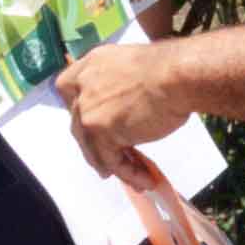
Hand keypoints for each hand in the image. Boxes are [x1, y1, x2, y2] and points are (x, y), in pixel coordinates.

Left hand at [55, 41, 188, 186]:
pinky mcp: (101, 132)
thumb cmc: (170, 69)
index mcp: (91, 64)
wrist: (177, 76)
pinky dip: (129, 173)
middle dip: (95, 143)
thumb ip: (118, 84)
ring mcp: (89, 110)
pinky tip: (145, 179)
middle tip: (113, 157)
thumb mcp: (133, 66)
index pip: (67, 88)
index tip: (90, 121)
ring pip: (92, 146)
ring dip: (112, 164)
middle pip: (78, 122)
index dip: (77, 107)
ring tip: (134, 177)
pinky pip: (112, 160)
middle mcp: (84, 86)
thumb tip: (123, 107)